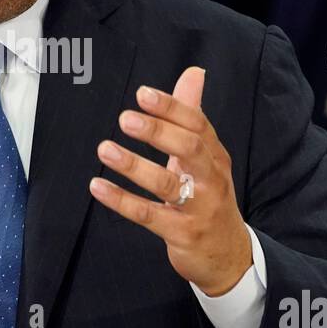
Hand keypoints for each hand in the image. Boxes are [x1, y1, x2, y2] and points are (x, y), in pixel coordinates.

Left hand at [88, 67, 251, 296]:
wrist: (229, 254)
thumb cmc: (209, 196)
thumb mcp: (205, 157)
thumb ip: (192, 114)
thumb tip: (193, 73)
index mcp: (215, 155)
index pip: (197, 125)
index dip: (171, 107)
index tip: (143, 93)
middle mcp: (211, 179)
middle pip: (189, 149)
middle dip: (157, 132)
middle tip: (125, 118)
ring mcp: (199, 208)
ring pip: (167, 184)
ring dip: (134, 165)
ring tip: (105, 149)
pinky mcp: (183, 233)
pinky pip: (149, 215)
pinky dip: (122, 201)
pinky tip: (98, 187)